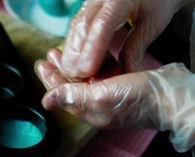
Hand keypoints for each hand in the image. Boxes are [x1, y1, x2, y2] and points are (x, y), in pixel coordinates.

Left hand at [36, 50, 194, 155]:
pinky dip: (93, 64)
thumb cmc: (138, 100)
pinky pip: (101, 73)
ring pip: (85, 77)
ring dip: (74, 64)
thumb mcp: (99, 97)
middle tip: (49, 55)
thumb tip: (46, 102)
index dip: (50, 79)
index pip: (62, 95)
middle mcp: (97, 104)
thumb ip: (72, 97)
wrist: (171, 96)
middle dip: (59, 70)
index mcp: (89, 111)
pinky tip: (89, 54)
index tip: (40, 64)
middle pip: (71, 85)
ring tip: (63, 51)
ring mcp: (109, 93)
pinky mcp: (121, 83)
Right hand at [61, 0, 189, 78]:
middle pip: (82, 26)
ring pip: (75, 28)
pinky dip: (72, 47)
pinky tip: (72, 62)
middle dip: (76, 54)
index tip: (88, 70)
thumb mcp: (153, 22)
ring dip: (71, 52)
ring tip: (71, 73)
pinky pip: (75, 28)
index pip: (102, 25)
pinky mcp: (86, 9)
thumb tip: (127, 73)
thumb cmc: (156, 1)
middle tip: (76, 77)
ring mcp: (90, 2)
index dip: (93, 49)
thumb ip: (137, 46)